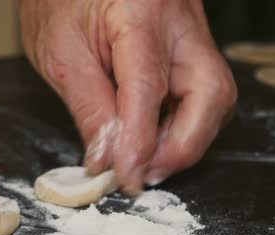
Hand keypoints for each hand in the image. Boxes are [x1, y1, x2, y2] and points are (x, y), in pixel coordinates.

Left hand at [19, 0, 236, 193]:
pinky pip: (202, 92)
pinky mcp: (191, 46)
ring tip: (145, 158)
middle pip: (211, 92)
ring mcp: (192, 32)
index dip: (140, 141)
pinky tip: (153, 136)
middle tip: (146, 172)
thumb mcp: (60, 53)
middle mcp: (181, 20)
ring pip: (214, 97)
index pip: (149, 86)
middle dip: (183, 145)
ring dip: (184, 139)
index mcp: (140, 11)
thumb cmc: (61, 0)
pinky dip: (181, 123)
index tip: (127, 176)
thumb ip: (88, 107)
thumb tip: (107, 159)